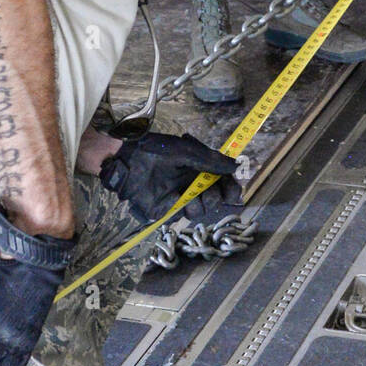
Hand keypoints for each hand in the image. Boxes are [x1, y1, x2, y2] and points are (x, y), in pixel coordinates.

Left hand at [99, 132, 238, 225]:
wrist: (128, 160)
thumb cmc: (158, 150)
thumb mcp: (187, 151)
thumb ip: (212, 161)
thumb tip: (236, 166)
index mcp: (200, 167)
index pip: (222, 180)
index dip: (230, 188)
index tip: (234, 194)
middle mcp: (192, 182)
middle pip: (215, 197)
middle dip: (216, 197)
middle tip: (207, 191)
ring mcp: (180, 196)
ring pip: (201, 209)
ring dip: (200, 205)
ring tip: (189, 196)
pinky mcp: (166, 208)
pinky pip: (181, 216)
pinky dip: (182, 209)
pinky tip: (174, 199)